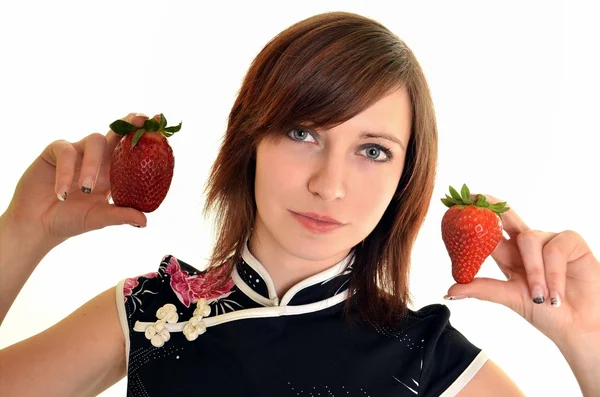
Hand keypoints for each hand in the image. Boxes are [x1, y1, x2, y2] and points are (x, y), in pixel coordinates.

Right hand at [4, 113, 149, 247]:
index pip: (131, 149)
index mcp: (113, 172)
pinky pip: (66, 151)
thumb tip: (144, 221)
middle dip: (129, 123)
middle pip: (115, 132)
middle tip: (140, 120)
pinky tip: (62, 194)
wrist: (37, 225)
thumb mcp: (99, 219)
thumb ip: (120, 216)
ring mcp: (77, 152)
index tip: (157, 121)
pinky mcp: (55, 151)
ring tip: (85, 190)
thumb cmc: (70, 221)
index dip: (143, 135)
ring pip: (94, 141)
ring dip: (92, 165)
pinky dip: (66, 173)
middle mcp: (97, 158)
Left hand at [446, 195, 599, 348]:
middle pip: (508, 217)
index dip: (475, 218)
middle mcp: (527, 245)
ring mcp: (549, 241)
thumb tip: (449, 290)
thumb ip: (482, 289)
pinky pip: (554, 248)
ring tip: (540, 298)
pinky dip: (554, 274)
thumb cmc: (547, 313)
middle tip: (477, 199)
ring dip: (534, 272)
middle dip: (492, 207)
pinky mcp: (570, 241)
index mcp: (509, 256)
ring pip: (528, 240)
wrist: (580, 326)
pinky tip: (557, 294)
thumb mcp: (511, 298)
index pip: (488, 233)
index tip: (456, 204)